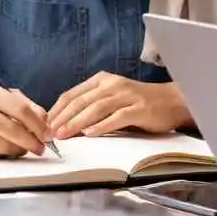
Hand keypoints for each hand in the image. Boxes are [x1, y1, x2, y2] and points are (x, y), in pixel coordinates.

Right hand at [0, 82, 49, 158]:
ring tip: (24, 149)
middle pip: (11, 129)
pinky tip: (5, 151)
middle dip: (31, 141)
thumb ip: (24, 105)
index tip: (48, 135)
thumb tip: (45, 122)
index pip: (19, 109)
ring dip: (18, 150)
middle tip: (41, 147)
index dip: (38, 125)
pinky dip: (1, 155)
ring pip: (0, 145)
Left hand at [47, 76, 191, 139]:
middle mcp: (113, 84)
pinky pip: (117, 116)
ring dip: (77, 122)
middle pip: (81, 101)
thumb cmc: (139, 103)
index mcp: (102, 80)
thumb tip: (63, 124)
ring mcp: (127, 95)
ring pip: (96, 108)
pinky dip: (102, 125)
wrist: (173, 101)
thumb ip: (91, 107)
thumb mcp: (112, 100)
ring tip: (64, 135)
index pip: (72, 94)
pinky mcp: (139, 108)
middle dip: (62, 118)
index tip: (43, 126)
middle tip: (48, 134)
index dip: (56, 111)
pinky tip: (91, 134)